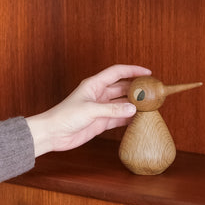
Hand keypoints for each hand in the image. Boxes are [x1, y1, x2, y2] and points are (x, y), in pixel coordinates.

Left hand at [26, 64, 149, 156]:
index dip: (132, 70)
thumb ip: (112, 110)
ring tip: (149, 106)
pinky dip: (128, 118)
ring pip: (122, 103)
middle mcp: (99, 94)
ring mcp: (101, 108)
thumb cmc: (64, 116)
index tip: (147, 72)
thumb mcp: (90, 110)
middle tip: (152, 91)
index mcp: (94, 85)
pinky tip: (138, 119)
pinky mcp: (100, 121)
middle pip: (122, 88)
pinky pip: (118, 118)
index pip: (117, 72)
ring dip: (134, 104)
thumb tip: (132, 109)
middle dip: (137, 88)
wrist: (53, 134)